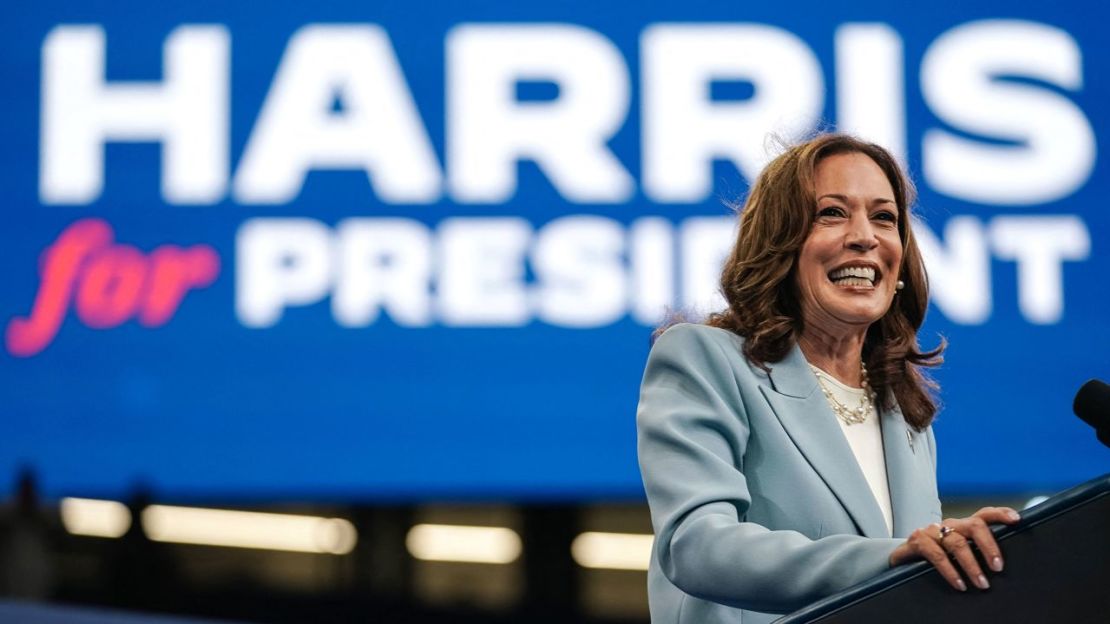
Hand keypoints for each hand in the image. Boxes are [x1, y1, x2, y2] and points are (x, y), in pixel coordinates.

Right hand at [889, 507, 1020, 590]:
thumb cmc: (935, 558)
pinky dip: (950, 570)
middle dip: (989, 546)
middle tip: (998, 567)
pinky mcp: (917, 540)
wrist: (902, 561)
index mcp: (962, 527)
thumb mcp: (956, 554)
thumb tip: (999, 568)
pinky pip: (936, 554)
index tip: (1016, 520)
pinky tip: (959, 583)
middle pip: (974, 525)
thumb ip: (973, 554)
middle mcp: (948, 525)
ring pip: (957, 542)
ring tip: (982, 583)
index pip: (984, 514)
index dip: (1000, 514)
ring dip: (971, 565)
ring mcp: (932, 531)